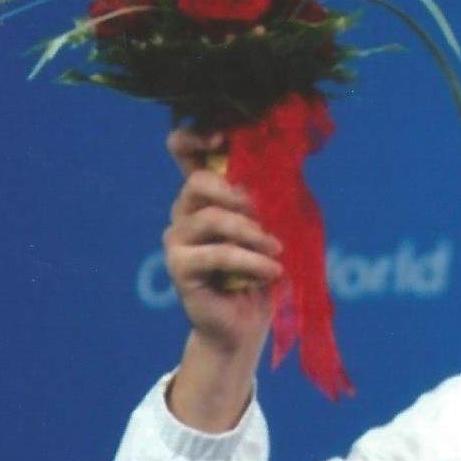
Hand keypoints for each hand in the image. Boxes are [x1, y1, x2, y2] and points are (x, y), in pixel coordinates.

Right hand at [162, 125, 282, 362]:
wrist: (245, 322)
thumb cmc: (260, 270)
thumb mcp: (269, 227)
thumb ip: (267, 197)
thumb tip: (283, 164)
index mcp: (205, 195)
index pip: (182, 151)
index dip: (195, 138)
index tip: (222, 138)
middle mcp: (184, 211)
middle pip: (198, 182)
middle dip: (237, 193)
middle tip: (263, 214)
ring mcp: (177, 239)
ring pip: (212, 218)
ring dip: (252, 233)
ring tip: (276, 250)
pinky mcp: (179, 267)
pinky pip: (218, 254)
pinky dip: (251, 261)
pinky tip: (272, 271)